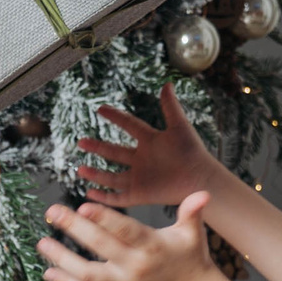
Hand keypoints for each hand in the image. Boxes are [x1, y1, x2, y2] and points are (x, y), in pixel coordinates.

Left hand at [37, 192, 225, 280]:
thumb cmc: (190, 256)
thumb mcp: (193, 233)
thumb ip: (192, 212)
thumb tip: (203, 193)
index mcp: (153, 247)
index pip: (125, 231)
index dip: (104, 218)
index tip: (82, 205)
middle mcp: (136, 268)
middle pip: (101, 248)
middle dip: (74, 229)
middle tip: (52, 211)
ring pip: (88, 275)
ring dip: (62, 259)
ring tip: (42, 243)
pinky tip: (48, 272)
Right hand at [75, 87, 220, 206]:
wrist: (201, 179)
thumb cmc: (193, 152)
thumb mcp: (180, 126)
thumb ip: (171, 107)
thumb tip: (167, 83)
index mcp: (150, 141)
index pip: (129, 125)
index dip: (115, 117)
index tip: (100, 109)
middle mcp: (142, 159)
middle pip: (114, 152)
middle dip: (97, 147)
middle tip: (81, 142)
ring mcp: (140, 178)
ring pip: (112, 177)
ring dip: (96, 174)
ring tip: (80, 169)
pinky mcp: (140, 194)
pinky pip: (119, 197)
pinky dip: (104, 196)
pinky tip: (89, 193)